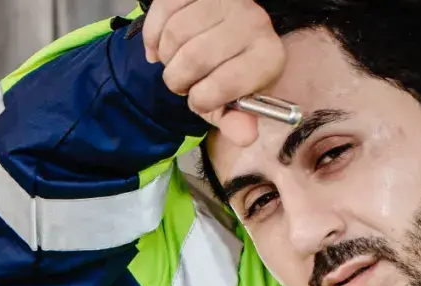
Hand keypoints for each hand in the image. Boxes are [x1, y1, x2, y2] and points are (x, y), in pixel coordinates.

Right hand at [143, 0, 284, 146]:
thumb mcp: (234, 99)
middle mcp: (254, 23)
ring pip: (175, 33)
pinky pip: (162, 11)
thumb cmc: (229, 69)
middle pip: (193, 58)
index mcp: (268, 58)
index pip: (222, 87)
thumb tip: (245, 137)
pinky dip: (153, 35)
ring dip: (165, 56)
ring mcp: (227, 1)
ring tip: (175, 60)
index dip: (201, 100)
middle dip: (177, 80)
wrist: (228, 27)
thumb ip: (236, 120)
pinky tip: (160, 44)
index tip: (199, 99)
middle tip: (182, 81)